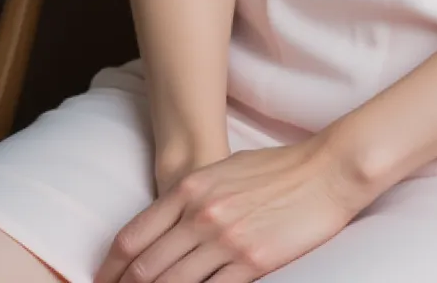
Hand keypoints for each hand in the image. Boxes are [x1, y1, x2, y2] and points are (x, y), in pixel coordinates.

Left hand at [93, 133, 370, 281]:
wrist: (327, 170)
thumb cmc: (279, 168)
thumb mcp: (225, 170)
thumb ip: (192, 196)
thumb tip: (166, 224)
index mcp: (190, 187)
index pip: (133, 238)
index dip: (110, 269)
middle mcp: (201, 214)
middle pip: (145, 268)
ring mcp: (225, 240)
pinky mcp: (251, 262)